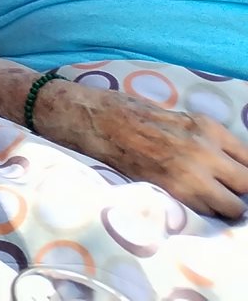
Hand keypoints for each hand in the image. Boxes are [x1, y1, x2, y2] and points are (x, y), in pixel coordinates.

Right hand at [46, 82, 247, 219]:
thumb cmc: (130, 113)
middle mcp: (204, 151)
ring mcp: (188, 174)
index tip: (237, 179)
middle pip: (246, 185)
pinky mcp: (171, 191)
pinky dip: (203, 211)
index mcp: (207, 128)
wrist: (93, 120)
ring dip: (225, 206)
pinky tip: (190, 201)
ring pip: (231, 207)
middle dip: (240, 191)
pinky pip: (204, 212)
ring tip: (210, 200)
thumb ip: (207, 139)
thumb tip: (230, 162)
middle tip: (226, 190)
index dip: (246, 172)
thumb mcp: (179, 118)